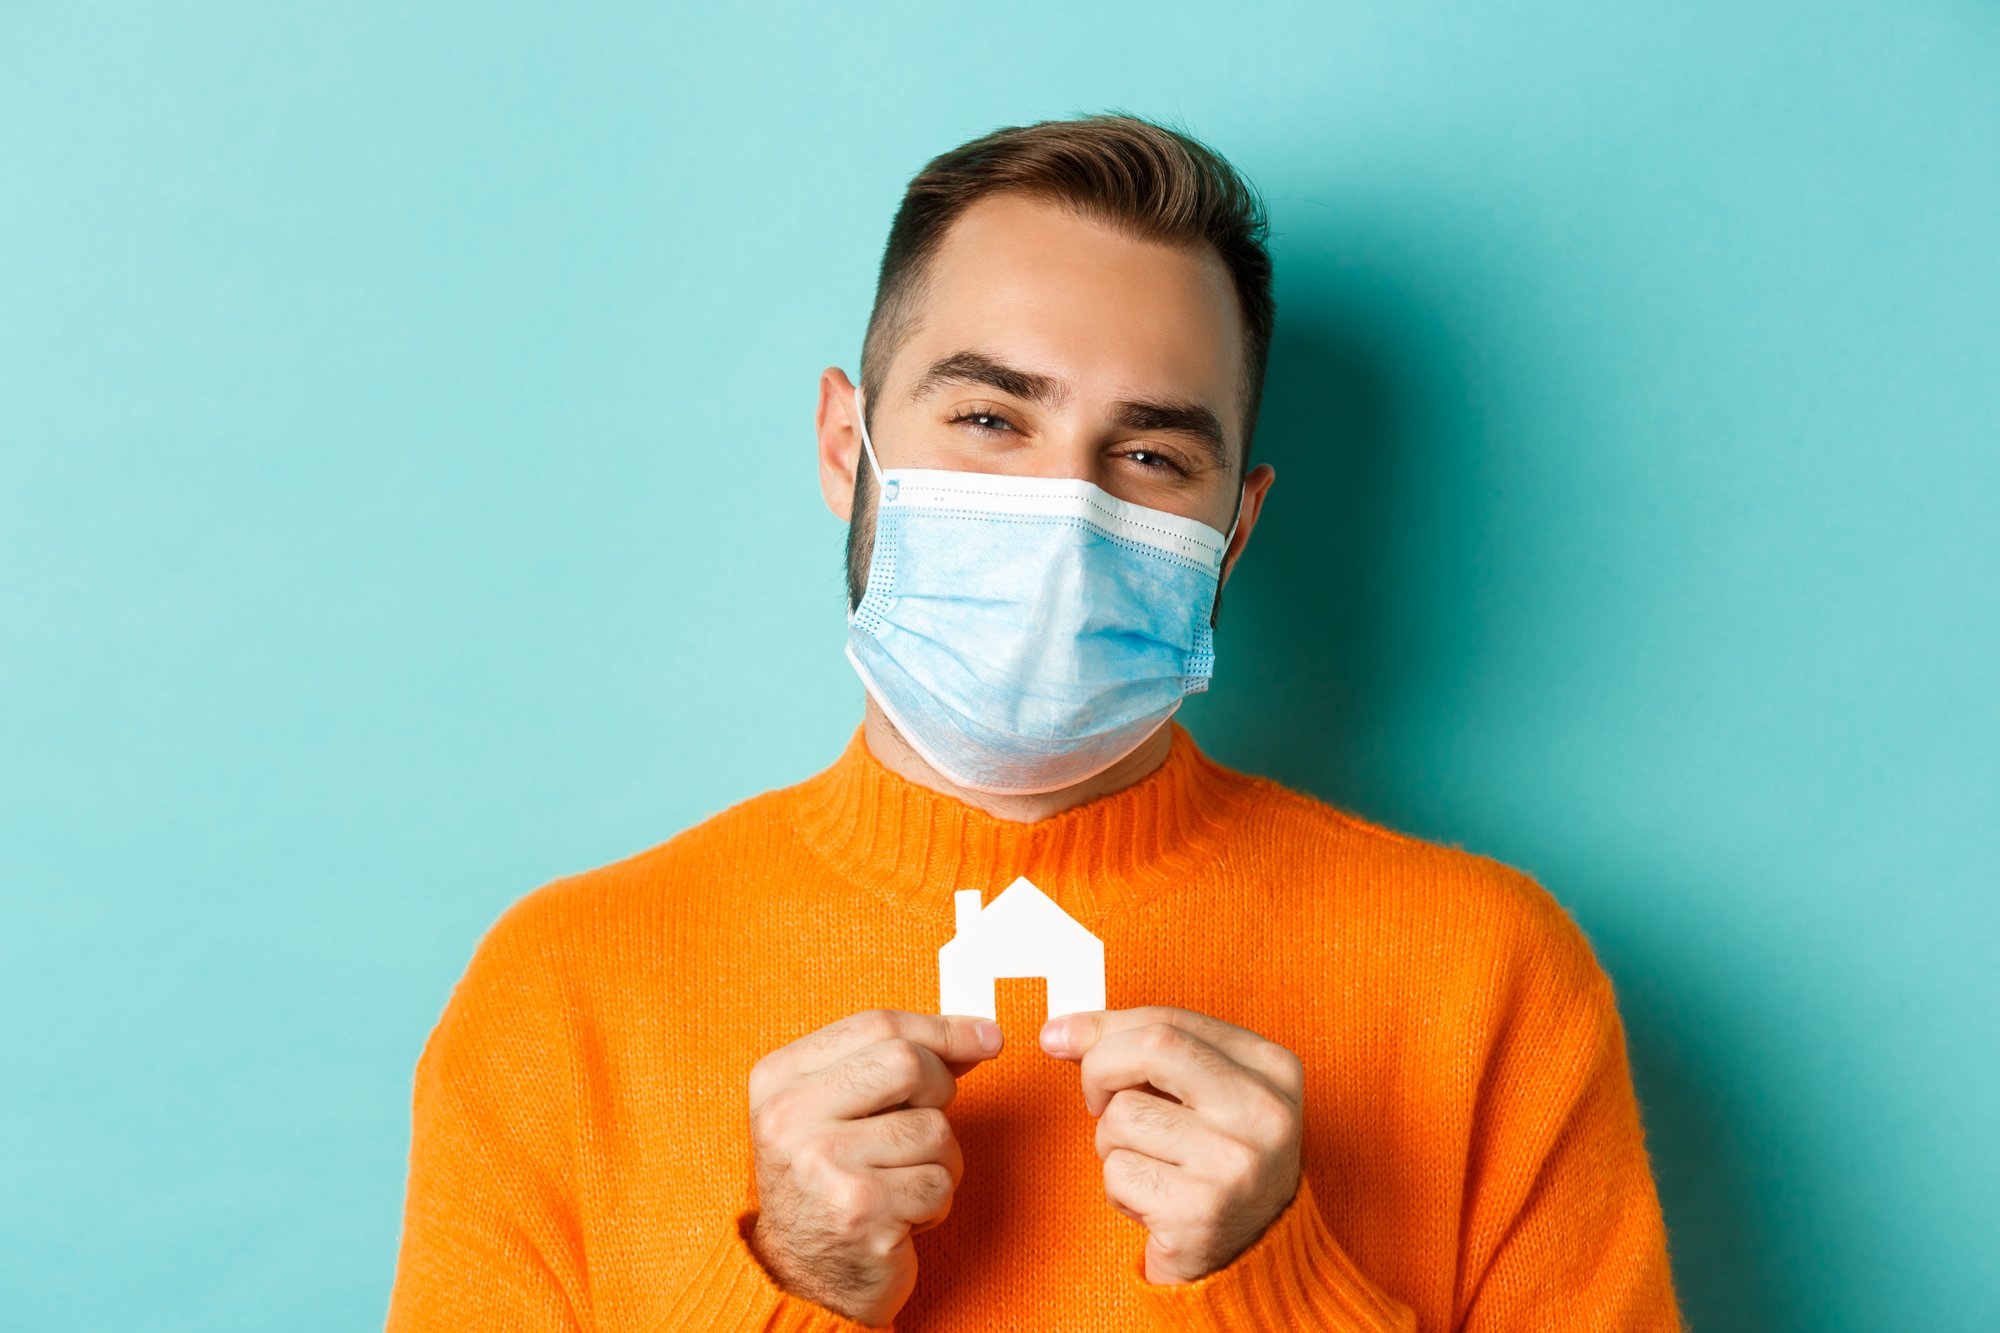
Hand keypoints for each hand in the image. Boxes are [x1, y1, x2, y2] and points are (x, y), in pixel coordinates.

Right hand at [746, 1009, 1002, 1325]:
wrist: (804, 1281)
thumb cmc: (834, 1185)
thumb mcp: (843, 1110)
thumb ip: (897, 1064)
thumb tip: (980, 1035)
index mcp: (778, 1079)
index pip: (876, 1025)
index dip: (942, 1028)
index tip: (988, 1036)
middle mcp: (788, 1117)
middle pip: (908, 1064)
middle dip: (940, 1091)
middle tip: (925, 1126)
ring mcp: (821, 1164)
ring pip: (934, 1129)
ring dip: (940, 1160)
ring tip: (902, 1183)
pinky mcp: (858, 1211)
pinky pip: (938, 1183)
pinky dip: (935, 1202)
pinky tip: (900, 1216)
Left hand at [1040, 1005, 1303, 1284]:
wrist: (1250, 1259)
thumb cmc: (1213, 1164)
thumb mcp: (1199, 1095)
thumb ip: (1140, 1052)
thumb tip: (1060, 1032)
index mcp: (1272, 1069)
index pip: (1171, 1021)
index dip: (1105, 1026)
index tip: (1061, 1035)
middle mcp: (1264, 1111)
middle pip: (1152, 1048)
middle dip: (1100, 1069)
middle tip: (1097, 1101)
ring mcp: (1236, 1162)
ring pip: (1123, 1115)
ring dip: (1112, 1142)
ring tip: (1149, 1166)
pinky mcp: (1201, 1211)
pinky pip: (1118, 1171)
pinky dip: (1119, 1187)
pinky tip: (1153, 1202)